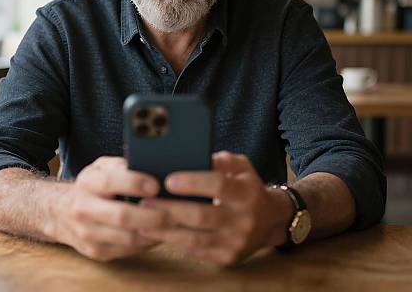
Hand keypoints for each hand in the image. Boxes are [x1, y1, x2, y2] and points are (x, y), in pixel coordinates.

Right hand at [49, 156, 168, 260]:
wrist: (60, 212)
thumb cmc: (91, 185)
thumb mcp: (100, 167)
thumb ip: (120, 165)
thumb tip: (147, 164)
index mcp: (88, 183)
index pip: (110, 182)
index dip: (135, 183)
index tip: (156, 185)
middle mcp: (84, 209)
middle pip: (121, 215)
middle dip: (151, 215)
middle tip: (174, 211)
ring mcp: (88, 233)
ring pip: (126, 238)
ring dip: (153, 233)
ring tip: (173, 225)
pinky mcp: (95, 251)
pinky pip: (127, 251)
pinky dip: (147, 243)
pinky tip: (160, 235)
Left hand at [138, 151, 291, 264]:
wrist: (270, 221)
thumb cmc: (247, 186)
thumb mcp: (241, 166)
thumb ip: (220, 159)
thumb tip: (192, 156)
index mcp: (247, 192)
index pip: (219, 186)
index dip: (193, 183)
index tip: (168, 180)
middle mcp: (243, 219)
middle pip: (202, 215)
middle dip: (170, 208)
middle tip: (145, 201)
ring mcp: (235, 242)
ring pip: (195, 239)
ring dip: (166, 230)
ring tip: (143, 219)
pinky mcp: (227, 258)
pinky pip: (196, 252)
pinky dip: (174, 242)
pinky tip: (156, 233)